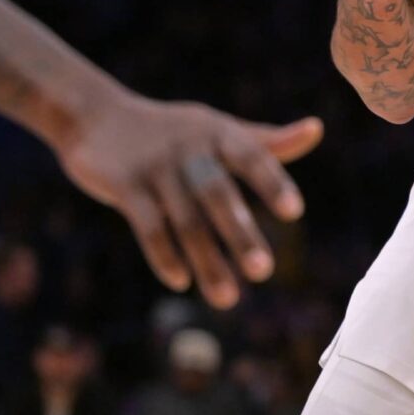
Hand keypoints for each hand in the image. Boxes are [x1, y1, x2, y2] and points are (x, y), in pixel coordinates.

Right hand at [56, 96, 323, 309]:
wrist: (96, 115)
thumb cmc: (173, 130)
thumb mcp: (219, 129)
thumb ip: (267, 140)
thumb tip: (317, 130)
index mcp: (219, 132)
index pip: (252, 156)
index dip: (272, 182)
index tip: (295, 213)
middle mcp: (189, 148)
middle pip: (217, 193)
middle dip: (239, 233)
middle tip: (264, 271)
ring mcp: (155, 167)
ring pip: (184, 220)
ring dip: (206, 261)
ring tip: (228, 299)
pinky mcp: (123, 185)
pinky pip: (148, 226)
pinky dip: (164, 255)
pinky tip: (181, 282)